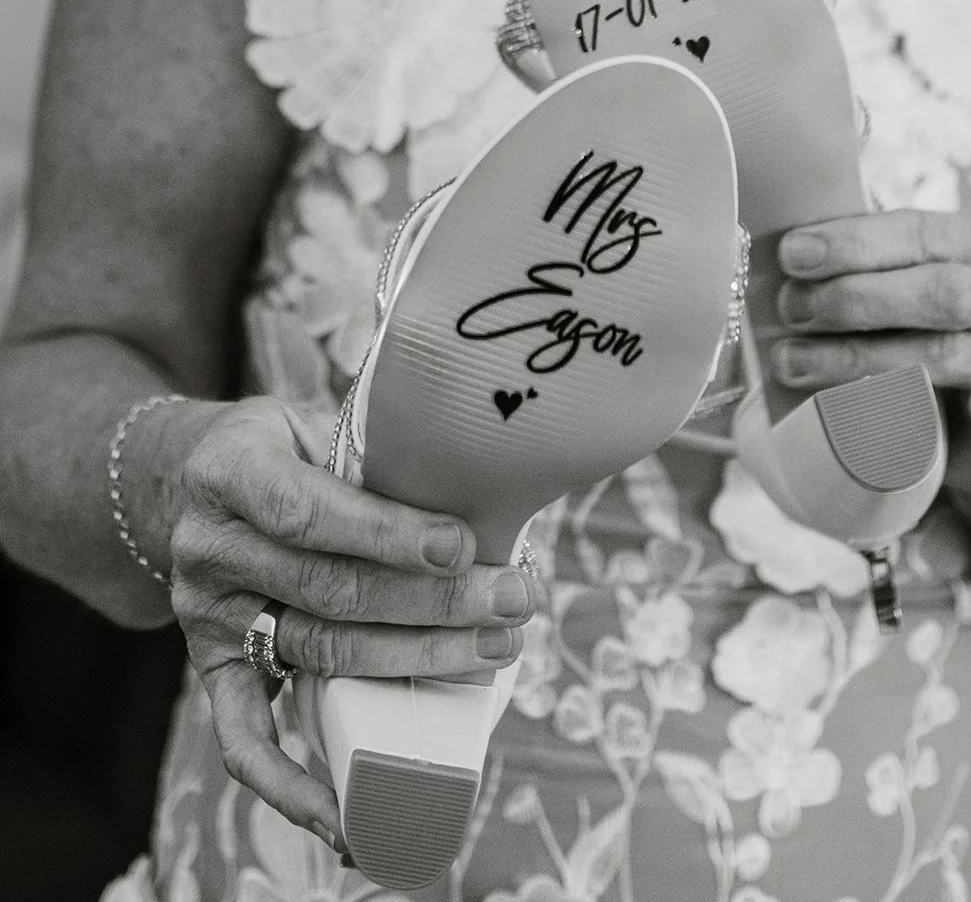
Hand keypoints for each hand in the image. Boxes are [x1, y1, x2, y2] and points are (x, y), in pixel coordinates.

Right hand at [167, 397, 534, 845]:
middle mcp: (207, 547)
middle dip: (434, 601)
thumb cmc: (284, 445)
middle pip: (329, 590)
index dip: (386, 532)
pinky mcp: (208, 669)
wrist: (192, 478)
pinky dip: (295, 786)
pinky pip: (244, 740)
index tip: (462, 544)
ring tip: (495, 648)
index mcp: (227, 469)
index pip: (307, 510)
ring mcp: (204, 616)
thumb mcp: (312, 419)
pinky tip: (351, 814)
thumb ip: (371, 451)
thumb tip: (480, 476)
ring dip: (416, 659)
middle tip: (514, 599)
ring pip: (319, 652)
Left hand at [773, 211, 970, 485]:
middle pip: (942, 292)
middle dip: (858, 299)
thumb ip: (847, 270)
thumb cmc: (912, 336)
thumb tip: (778, 258)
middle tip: (791, 311)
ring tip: (797, 364)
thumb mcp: (885, 292)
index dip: (857, 243)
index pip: (923, 234)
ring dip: (870, 360)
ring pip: (956, 355)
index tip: (793, 255)